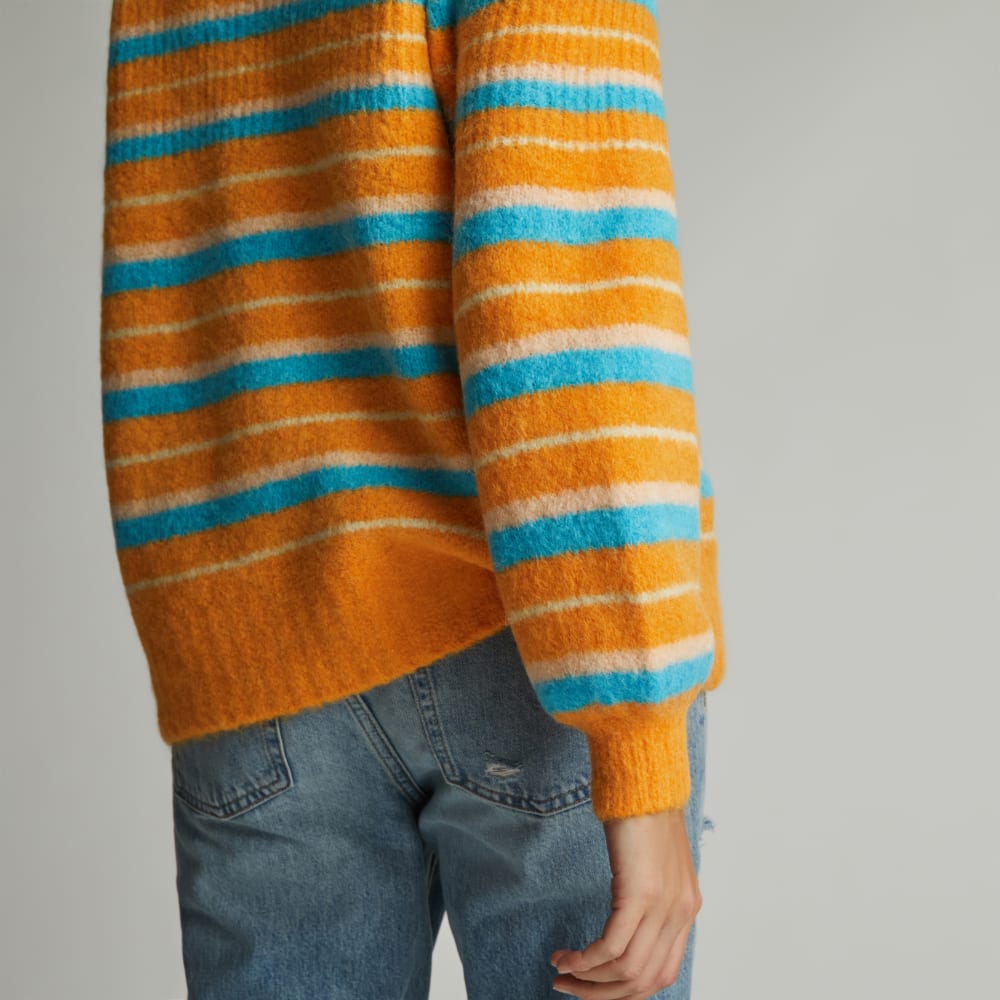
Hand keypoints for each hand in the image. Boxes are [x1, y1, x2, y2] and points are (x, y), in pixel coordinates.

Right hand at [549, 807, 700, 998]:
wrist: (644, 780)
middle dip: (602, 994)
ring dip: (589, 981)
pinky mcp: (639, 893)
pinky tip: (566, 956)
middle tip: (570, 989)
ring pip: (626, 970)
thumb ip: (651, 895)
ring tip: (562, 973)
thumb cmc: (644, 812)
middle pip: (643, 980)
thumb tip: (627, 923)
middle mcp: (680, 913)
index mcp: (686, 909)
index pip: (662, 972)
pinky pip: (611, 947)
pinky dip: (585, 960)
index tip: (596, 986)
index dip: (627, 990)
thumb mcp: (656, 862)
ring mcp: (663, 906)